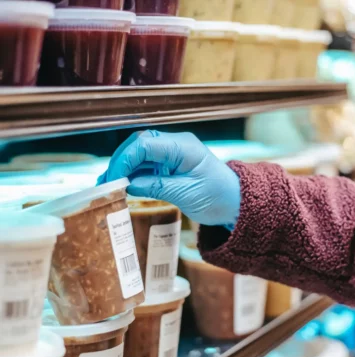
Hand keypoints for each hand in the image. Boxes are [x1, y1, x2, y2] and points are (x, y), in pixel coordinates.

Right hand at [98, 130, 239, 227]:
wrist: (234, 202)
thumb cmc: (218, 196)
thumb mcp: (186, 194)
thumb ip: (156, 186)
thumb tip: (128, 185)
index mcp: (183, 147)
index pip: (144, 145)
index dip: (124, 160)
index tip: (114, 179)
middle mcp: (176, 145)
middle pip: (139, 145)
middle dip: (120, 161)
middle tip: (107, 182)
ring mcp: (173, 154)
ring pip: (140, 154)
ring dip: (124, 168)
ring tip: (108, 185)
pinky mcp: (170, 165)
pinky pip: (146, 165)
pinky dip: (133, 174)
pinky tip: (122, 185)